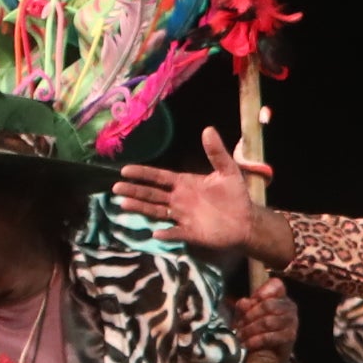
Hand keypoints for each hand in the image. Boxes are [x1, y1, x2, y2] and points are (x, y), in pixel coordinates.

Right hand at [117, 130, 278, 265]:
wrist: (246, 220)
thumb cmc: (234, 195)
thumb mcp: (227, 171)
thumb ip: (216, 152)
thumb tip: (208, 129)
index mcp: (184, 183)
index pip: (159, 177)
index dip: (143, 173)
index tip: (125, 170)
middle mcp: (178, 199)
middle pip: (152, 194)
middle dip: (134, 190)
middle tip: (115, 188)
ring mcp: (182, 216)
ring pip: (157, 211)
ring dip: (141, 208)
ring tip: (123, 204)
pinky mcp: (190, 232)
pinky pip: (175, 233)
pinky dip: (166, 233)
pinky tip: (155, 232)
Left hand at [232, 285, 298, 356]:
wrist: (269, 353)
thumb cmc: (258, 328)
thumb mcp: (246, 314)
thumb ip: (244, 306)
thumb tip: (244, 303)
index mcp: (280, 296)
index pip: (276, 285)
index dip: (261, 292)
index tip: (250, 303)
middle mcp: (289, 306)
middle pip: (268, 305)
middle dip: (250, 316)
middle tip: (239, 324)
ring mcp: (292, 321)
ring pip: (268, 322)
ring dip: (250, 330)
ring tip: (240, 336)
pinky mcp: (290, 336)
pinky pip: (270, 336)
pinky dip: (255, 341)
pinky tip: (247, 344)